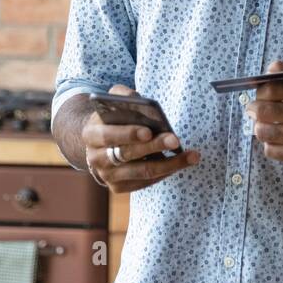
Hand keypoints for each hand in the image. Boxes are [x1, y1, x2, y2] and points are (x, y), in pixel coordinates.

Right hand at [81, 84, 199, 191]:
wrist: (99, 143)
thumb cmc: (112, 119)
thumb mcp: (111, 102)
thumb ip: (121, 95)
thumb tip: (137, 98)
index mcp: (91, 134)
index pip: (109, 135)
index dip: (129, 134)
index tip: (149, 130)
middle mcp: (96, 159)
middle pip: (128, 155)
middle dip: (154, 146)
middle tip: (175, 140)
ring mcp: (107, 176)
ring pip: (142, 172)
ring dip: (169, 165)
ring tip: (191, 156)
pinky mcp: (118, 187)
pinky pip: (146, 182)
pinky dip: (165, 172)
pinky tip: (180, 163)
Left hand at [245, 61, 282, 168]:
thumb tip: (268, 70)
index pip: (271, 89)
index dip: (260, 92)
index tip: (260, 95)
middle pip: (263, 111)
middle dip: (253, 109)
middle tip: (253, 110)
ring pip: (263, 132)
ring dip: (259, 128)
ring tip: (264, 125)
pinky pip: (270, 150)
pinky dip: (269, 144)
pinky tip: (277, 140)